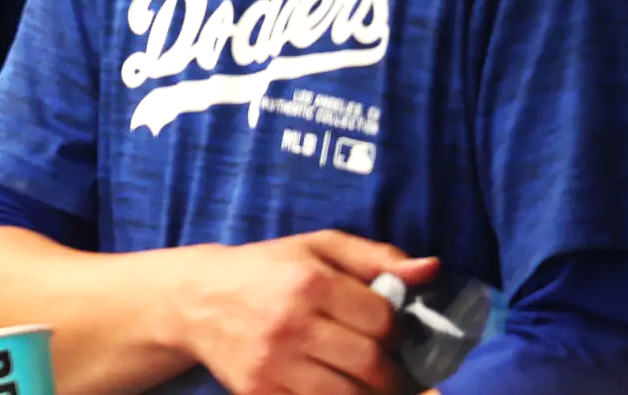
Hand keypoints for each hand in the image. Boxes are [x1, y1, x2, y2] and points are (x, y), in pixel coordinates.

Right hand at [171, 231, 439, 394]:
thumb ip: (375, 256)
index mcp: (310, 282)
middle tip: (383, 364)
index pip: (383, 320)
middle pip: (372, 365)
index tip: (387, 331)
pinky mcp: (261, 393)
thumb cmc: (266, 270)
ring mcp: (275, 364)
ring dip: (367, 392)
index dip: (396, 329)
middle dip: (389, 370)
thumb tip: (430, 269)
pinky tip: (333, 385)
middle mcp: (292, 324)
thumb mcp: (316, 248)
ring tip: (363, 379)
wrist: (197, 300)